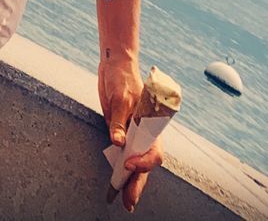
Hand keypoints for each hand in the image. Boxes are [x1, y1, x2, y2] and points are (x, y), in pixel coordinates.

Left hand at [98, 57, 163, 211]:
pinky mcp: (121, 130)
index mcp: (150, 124)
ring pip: (135, 161)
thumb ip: (119, 122)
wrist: (114, 65)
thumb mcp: (120, 98)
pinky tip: (118, 180)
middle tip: (129, 201)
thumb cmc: (122, 78)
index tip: (127, 164)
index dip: (142, 162)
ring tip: (124, 198)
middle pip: (144, 162)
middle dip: (138, 182)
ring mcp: (133, 132)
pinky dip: (120, 167)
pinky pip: (123, 153)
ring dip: (130, 180)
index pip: (153, 151)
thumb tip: (118, 142)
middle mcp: (144, 131)